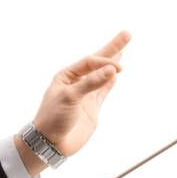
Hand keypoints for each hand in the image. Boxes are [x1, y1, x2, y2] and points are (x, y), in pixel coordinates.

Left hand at [29, 30, 130, 158]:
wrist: (50, 143)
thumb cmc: (53, 118)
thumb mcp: (69, 98)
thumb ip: (91, 83)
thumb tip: (112, 70)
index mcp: (66, 76)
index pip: (89, 62)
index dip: (104, 61)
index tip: (117, 68)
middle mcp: (76, 82)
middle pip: (97, 62)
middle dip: (112, 49)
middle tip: (127, 34)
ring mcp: (85, 94)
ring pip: (103, 75)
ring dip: (113, 63)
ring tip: (123, 48)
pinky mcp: (92, 106)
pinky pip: (104, 90)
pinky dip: (111, 82)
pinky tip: (116, 73)